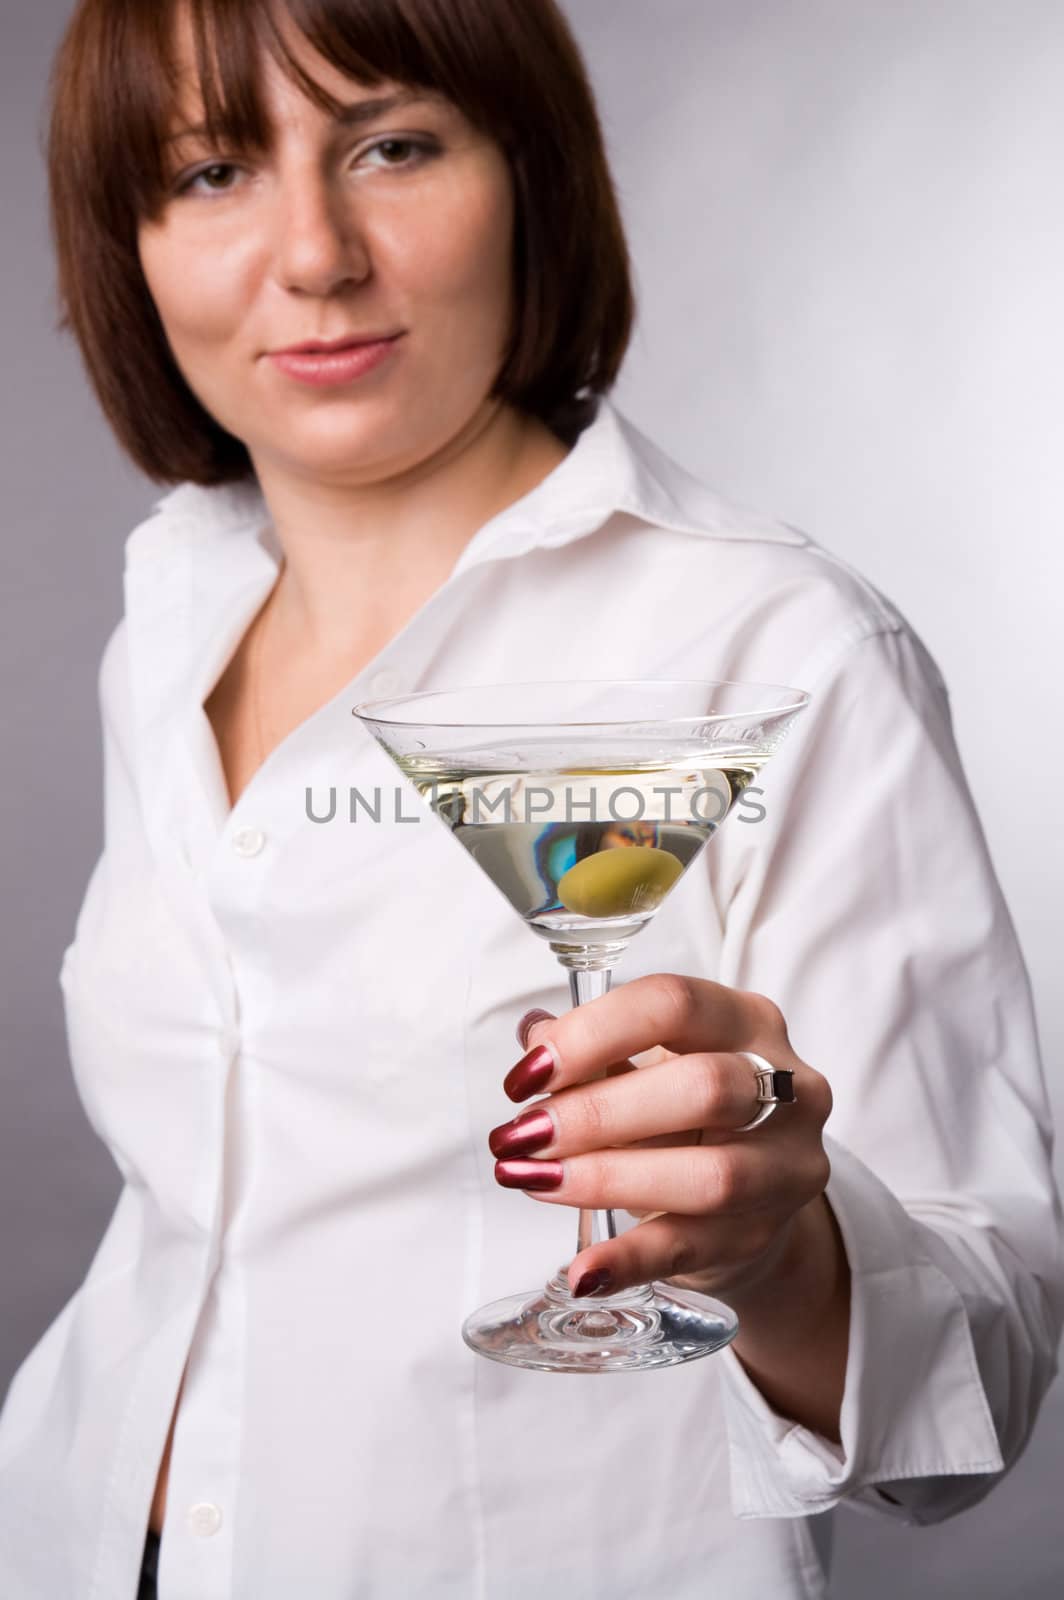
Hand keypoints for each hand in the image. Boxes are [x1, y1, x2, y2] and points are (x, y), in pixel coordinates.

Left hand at [488, 975, 833, 1302]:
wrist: (746, 1190)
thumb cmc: (685, 1111)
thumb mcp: (646, 1063)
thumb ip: (595, 1049)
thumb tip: (535, 1036)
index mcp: (746, 1019)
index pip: (673, 1005)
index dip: (592, 1034)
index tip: (529, 1072)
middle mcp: (786, 1086)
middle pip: (701, 1087)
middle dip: (598, 1112)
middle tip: (524, 1133)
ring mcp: (784, 1165)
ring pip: (710, 1176)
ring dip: (607, 1179)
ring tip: (535, 1178)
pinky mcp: (763, 1233)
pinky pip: (693, 1248)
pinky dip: (631, 1260)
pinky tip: (583, 1270)